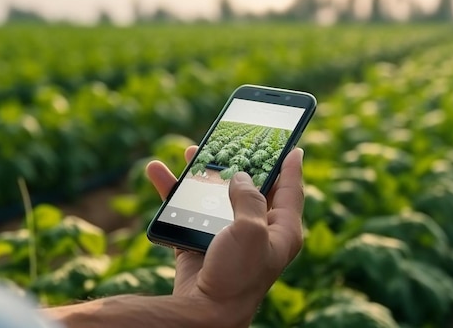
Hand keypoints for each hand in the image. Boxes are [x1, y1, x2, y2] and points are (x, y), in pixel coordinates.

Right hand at [146, 146, 304, 326]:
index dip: (291, 166)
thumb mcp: (251, 230)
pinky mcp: (203, 241)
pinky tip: (160, 174)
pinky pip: (190, 210)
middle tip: (233, 142)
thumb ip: (249, 198)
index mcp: (281, 231)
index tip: (292, 144)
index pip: (291, 190)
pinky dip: (175, 193)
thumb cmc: (236, 274)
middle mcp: (258, 232)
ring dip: (204, 174)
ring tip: (194, 152)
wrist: (203, 312)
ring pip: (217, 196)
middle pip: (251, 188)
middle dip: (239, 163)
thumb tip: (241, 177)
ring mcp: (230, 236)